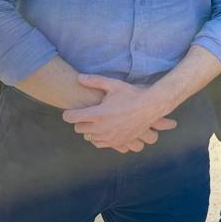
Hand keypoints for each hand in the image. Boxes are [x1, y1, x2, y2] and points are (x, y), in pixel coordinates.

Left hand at [62, 75, 177, 153]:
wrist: (151, 107)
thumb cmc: (133, 94)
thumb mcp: (114, 85)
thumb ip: (95, 81)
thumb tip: (79, 77)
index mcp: (97, 114)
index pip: (72, 117)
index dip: (69, 114)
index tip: (70, 112)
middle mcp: (101, 128)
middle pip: (78, 129)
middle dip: (80, 121)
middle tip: (87, 114)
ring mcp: (109, 137)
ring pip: (88, 138)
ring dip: (90, 130)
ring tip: (97, 122)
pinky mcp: (117, 142)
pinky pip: (99, 144)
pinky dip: (99, 138)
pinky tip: (104, 130)